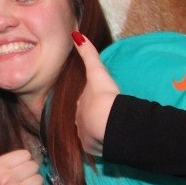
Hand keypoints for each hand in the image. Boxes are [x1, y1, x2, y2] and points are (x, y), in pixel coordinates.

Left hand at [72, 31, 118, 157]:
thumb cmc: (104, 97)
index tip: (94, 105)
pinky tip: (108, 143)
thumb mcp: (97, 73)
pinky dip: (101, 145)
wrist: (110, 123)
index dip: (86, 105)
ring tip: (105, 133)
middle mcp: (77, 124)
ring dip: (95, 135)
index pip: (80, 106)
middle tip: (100, 120)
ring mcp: (84, 138)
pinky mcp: (92, 150)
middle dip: (89, 121)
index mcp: (77, 107)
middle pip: (82, 121)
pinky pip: (96, 148)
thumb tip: (76, 34)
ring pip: (88, 136)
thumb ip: (88, 54)